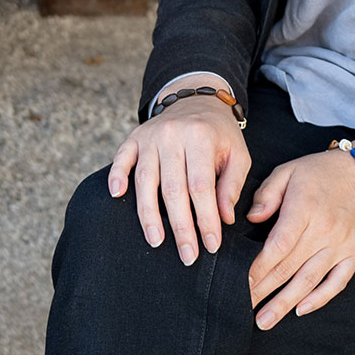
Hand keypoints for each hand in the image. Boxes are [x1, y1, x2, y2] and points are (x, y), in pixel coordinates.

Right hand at [108, 93, 249, 263]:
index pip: (201, 186)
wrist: (197, 100)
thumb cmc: (219, 135)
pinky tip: (117, 195)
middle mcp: (172, 135)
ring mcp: (150, 136)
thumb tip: (223, 219)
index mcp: (201, 137)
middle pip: (173, 188)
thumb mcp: (238, 155)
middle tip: (187, 255)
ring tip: (156, 241)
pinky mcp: (134, 137)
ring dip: (149, 214)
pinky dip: (117, 176)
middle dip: (180, 227)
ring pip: (145, 180)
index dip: (206, 219)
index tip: (211, 245)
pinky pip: (121, 158)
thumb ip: (232, 186)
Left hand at [244, 139, 354, 328]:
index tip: (240, 284)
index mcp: (304, 209)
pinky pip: (337, 282)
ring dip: (285, 304)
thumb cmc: (321, 171)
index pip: (277, 247)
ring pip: (309, 281)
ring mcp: (341, 245)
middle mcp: (324, 231)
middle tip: (242, 308)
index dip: (257, 269)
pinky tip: (300, 310)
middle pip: (289, 268)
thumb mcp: (288, 171)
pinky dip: (319, 299)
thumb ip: (267, 194)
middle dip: (263, 291)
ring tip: (265, 321)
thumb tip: (251, 219)